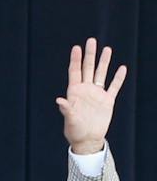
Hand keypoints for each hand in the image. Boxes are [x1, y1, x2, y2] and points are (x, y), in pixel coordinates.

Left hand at [59, 37, 126, 153]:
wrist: (87, 139)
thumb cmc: (74, 130)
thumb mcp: (69, 120)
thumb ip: (66, 109)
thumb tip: (60, 100)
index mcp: (74, 92)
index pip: (74, 72)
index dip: (75, 59)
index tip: (76, 47)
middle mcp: (85, 90)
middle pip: (88, 68)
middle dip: (90, 55)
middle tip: (91, 40)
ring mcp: (97, 94)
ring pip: (101, 74)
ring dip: (104, 62)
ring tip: (107, 49)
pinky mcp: (107, 100)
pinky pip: (114, 87)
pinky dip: (118, 78)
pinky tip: (122, 68)